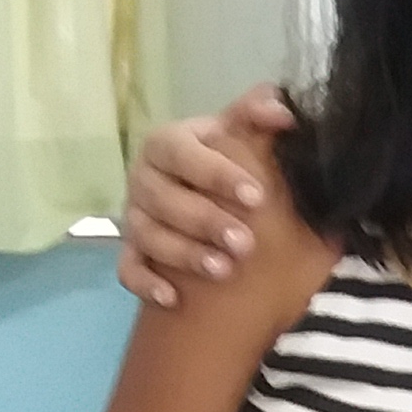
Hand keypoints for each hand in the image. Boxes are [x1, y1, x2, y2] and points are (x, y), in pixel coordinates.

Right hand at [116, 85, 296, 309]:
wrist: (202, 191)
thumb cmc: (222, 159)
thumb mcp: (236, 133)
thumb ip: (256, 116)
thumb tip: (282, 113)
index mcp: (166, 144)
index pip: (183, 154)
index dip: (216, 174)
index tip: (256, 197)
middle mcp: (143, 179)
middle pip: (163, 199)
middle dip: (205, 222)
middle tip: (245, 243)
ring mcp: (135, 217)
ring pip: (147, 236)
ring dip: (184, 254)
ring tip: (223, 271)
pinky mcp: (132, 251)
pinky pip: (128, 269)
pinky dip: (146, 284)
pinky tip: (172, 299)